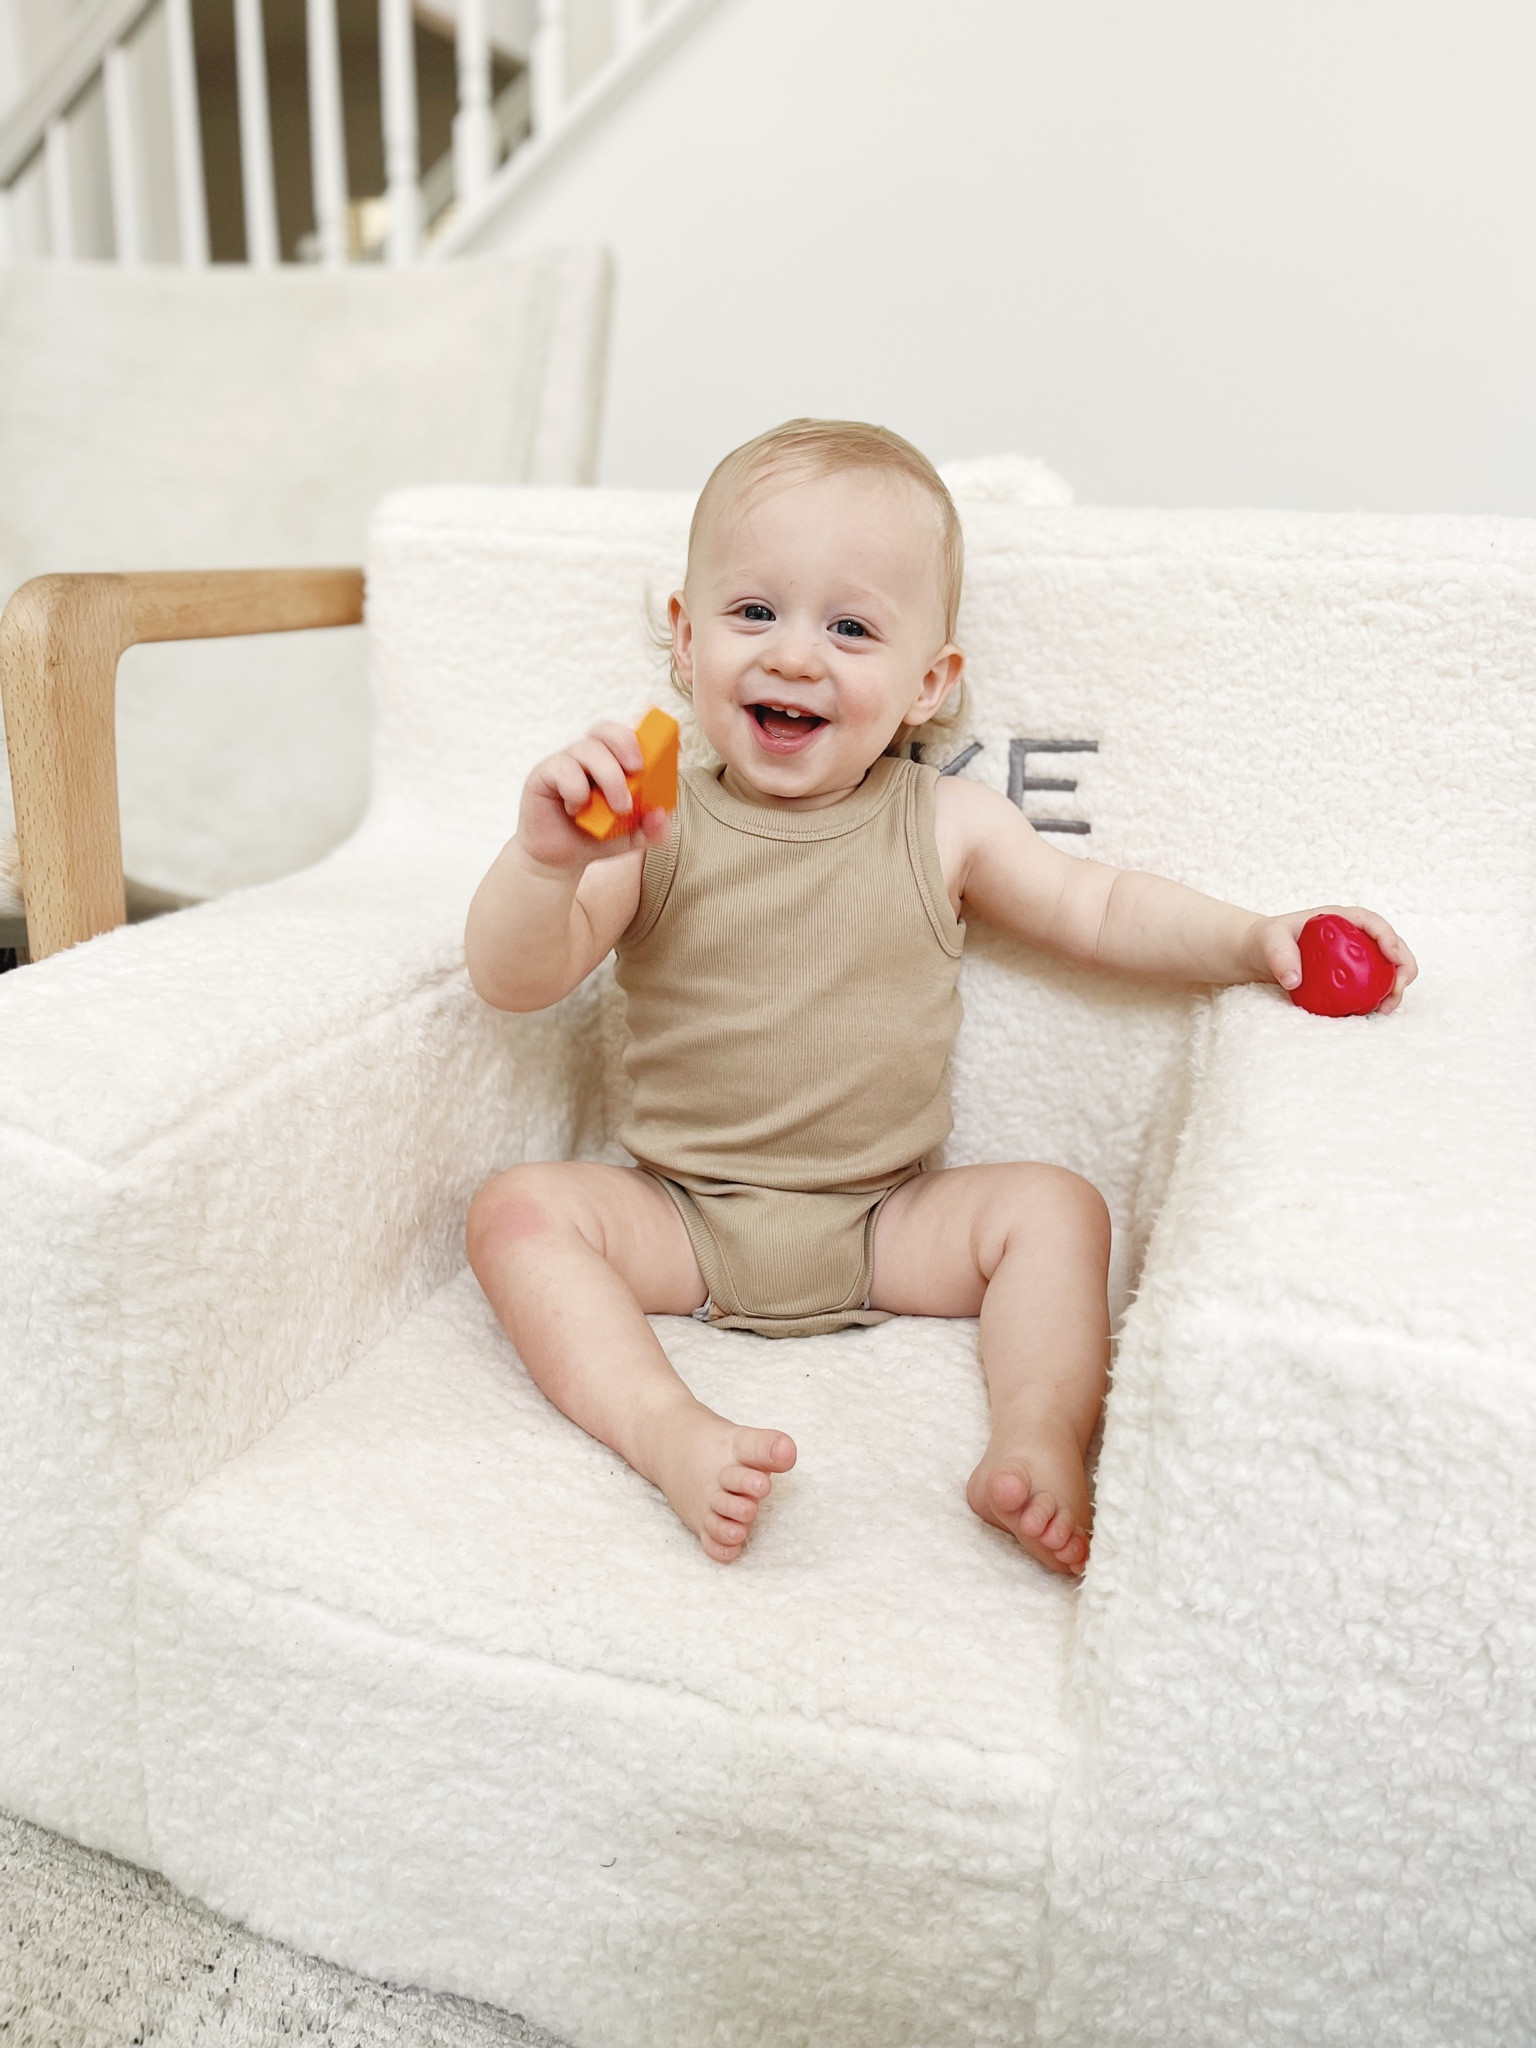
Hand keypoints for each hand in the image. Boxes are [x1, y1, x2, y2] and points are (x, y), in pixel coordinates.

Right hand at [516, 721, 671, 872]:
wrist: (558, 860)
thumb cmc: (595, 837)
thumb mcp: (632, 838)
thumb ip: (652, 830)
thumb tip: (661, 815)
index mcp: (613, 762)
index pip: (629, 735)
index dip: (651, 736)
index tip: (675, 749)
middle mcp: (590, 756)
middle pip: (607, 730)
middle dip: (627, 744)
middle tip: (638, 770)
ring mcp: (566, 762)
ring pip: (588, 749)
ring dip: (609, 777)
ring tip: (618, 808)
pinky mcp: (544, 774)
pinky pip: (563, 768)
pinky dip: (576, 790)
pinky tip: (576, 809)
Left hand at [1250, 906, 1418, 1014]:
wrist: (1262, 954)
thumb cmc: (1269, 940)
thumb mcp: (1270, 942)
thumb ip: (1281, 956)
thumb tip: (1294, 980)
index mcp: (1341, 919)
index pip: (1372, 922)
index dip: (1388, 937)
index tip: (1391, 956)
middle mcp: (1355, 936)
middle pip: (1392, 947)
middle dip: (1403, 968)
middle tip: (1395, 991)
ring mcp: (1357, 957)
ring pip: (1388, 969)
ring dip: (1395, 988)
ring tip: (1384, 1009)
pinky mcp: (1352, 976)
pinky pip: (1371, 986)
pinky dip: (1377, 998)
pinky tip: (1370, 1013)